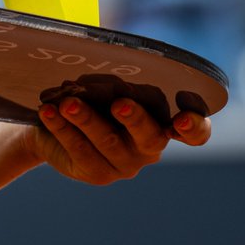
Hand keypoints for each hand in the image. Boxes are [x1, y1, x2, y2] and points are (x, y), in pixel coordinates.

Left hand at [27, 96, 209, 185]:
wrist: (53, 124)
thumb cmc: (90, 98)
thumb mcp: (105, 87)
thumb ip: (114, 84)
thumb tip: (104, 72)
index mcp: (162, 122)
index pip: (195, 132)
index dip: (195, 127)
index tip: (182, 120)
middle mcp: (149, 147)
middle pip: (150, 136)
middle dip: (136, 118)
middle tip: (119, 103)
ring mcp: (124, 164)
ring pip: (108, 141)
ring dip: (86, 119)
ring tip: (68, 104)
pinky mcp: (97, 173)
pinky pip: (79, 148)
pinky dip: (62, 127)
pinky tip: (49, 112)